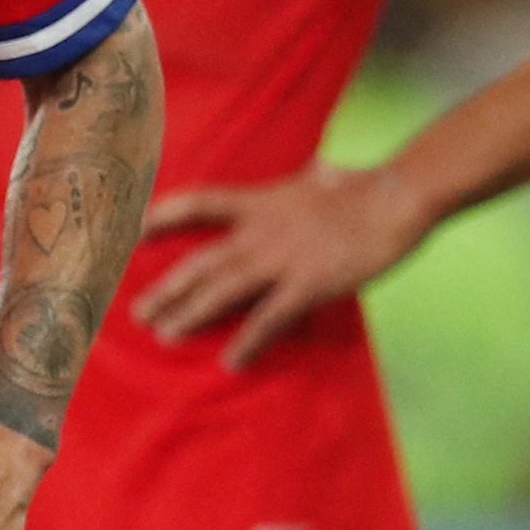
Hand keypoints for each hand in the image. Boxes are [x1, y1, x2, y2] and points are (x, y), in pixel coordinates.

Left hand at [133, 162, 432, 371]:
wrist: (397, 197)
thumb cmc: (365, 187)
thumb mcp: (324, 175)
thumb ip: (310, 177)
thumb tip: (319, 168)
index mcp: (260, 201)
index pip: (197, 203)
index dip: (162, 216)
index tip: (133, 232)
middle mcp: (260, 231)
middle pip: (201, 262)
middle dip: (166, 289)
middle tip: (137, 313)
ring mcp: (282, 259)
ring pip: (222, 291)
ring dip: (190, 315)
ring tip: (164, 336)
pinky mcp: (308, 284)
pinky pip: (269, 319)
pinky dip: (247, 342)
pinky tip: (230, 361)